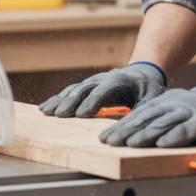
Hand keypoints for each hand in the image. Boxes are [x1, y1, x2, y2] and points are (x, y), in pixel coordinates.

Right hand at [38, 62, 166, 117]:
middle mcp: (101, 79)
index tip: (82, 115)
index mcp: (118, 81)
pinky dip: (56, 100)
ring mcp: (91, 82)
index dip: (92, 102)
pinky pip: (69, 93)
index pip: (102, 91)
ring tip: (46, 112)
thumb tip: (135, 121)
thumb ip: (143, 108)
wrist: (140, 74)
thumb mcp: (152, 96)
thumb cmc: (147, 88)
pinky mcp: (85, 88)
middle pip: (83, 90)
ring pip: (73, 91)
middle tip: (58, 115)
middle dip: (71, 103)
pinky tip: (44, 108)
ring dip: (59, 101)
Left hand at [98, 82, 195, 147]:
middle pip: (147, 118)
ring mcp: (192, 111)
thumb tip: (135, 136)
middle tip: (108, 142)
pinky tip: (162, 145)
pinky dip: (175, 137)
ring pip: (164, 123)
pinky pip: (188, 130)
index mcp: (168, 101)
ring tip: (129, 145)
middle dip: (126, 131)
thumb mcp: (180, 113)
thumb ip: (162, 121)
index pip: (139, 114)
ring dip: (145, 135)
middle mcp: (176, 103)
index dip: (121, 126)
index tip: (105, 138)